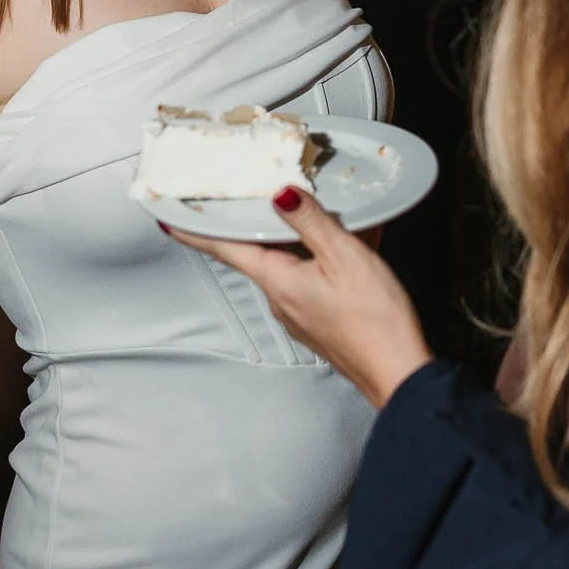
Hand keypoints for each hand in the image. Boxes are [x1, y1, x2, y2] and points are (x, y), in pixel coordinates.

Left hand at [167, 187, 431, 407]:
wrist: (400, 374)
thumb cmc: (375, 320)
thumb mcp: (345, 257)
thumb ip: (312, 222)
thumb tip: (281, 194)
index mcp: (278, 281)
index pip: (225, 248)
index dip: (196, 231)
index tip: (169, 218)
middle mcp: (282, 300)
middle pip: (261, 251)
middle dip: (265, 224)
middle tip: (266, 196)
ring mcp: (301, 314)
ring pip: (293, 263)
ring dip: (307, 239)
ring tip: (333, 216)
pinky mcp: (322, 323)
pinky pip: (316, 279)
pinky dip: (329, 258)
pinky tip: (357, 245)